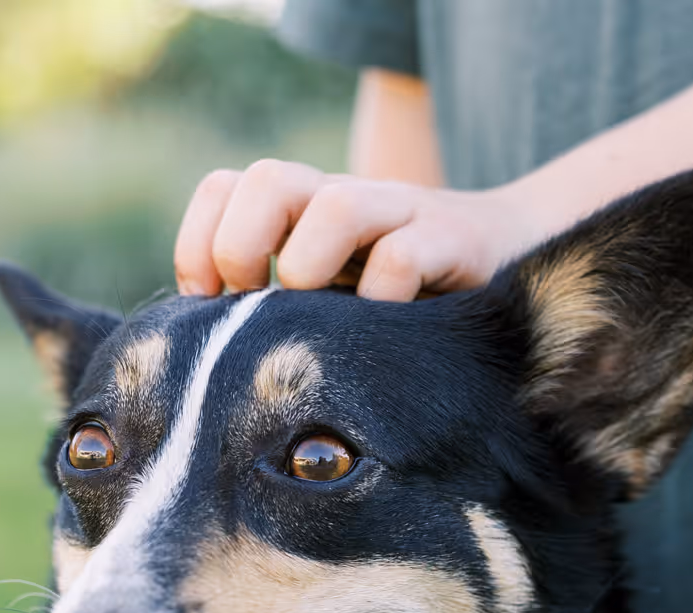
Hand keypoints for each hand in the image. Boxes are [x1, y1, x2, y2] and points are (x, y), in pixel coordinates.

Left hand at [173, 159, 547, 301]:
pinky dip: (381, 295)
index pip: (225, 188)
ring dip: (309, 263)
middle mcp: (344, 202)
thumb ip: (260, 312)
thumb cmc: (389, 304)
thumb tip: (189, 353)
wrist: (504, 268)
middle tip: (252, 298)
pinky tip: (377, 332)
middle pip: (268, 178)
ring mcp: (402, 216)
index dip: (198, 240)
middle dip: (241, 243)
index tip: (203, 301)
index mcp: (301, 211)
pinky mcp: (456, 243)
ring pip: (339, 204)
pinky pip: (406, 256)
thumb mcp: (318, 302)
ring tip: (315, 312)